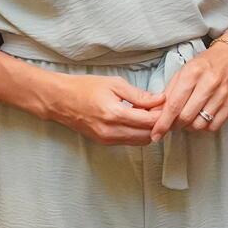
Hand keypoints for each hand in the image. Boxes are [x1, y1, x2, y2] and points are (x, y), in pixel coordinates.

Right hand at [35, 69, 165, 145]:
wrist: (60, 100)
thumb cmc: (85, 88)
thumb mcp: (114, 84)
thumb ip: (139, 95)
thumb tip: (160, 99)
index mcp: (115, 114)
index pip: (149, 121)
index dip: (162, 113)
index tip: (167, 103)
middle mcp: (111, 131)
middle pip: (148, 135)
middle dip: (159, 123)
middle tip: (161, 109)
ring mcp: (107, 139)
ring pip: (140, 141)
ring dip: (149, 130)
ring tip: (150, 114)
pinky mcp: (104, 142)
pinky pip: (129, 141)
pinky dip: (138, 133)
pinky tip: (137, 119)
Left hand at [153, 40, 227, 136]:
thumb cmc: (206, 64)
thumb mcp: (183, 71)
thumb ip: (170, 92)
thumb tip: (157, 113)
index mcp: (192, 73)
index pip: (174, 105)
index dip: (163, 123)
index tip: (156, 133)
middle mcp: (209, 83)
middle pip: (186, 117)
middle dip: (175, 125)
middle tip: (172, 123)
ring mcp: (222, 94)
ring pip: (200, 124)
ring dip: (189, 126)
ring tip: (188, 118)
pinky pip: (214, 126)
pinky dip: (204, 126)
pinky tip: (201, 118)